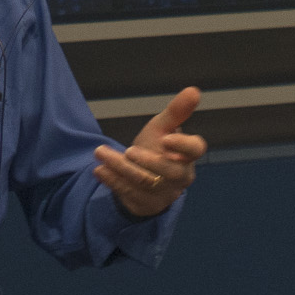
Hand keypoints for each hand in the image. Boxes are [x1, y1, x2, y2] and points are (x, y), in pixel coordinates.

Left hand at [94, 86, 204, 218]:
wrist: (143, 174)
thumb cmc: (158, 147)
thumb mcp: (163, 127)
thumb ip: (176, 112)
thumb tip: (193, 90)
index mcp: (188, 156)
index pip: (195, 150)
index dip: (183, 145)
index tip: (166, 138)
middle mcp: (180, 177)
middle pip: (170, 172)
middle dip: (148, 161)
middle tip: (129, 150)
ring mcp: (164, 194)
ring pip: (144, 182)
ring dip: (120, 167)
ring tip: (100, 152)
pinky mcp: (146, 204)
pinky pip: (129, 193)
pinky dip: (112, 181)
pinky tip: (99, 169)